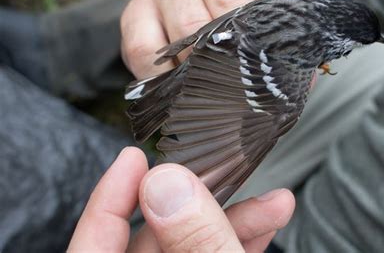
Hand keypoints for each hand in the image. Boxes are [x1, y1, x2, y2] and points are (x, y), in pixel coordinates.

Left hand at [68, 147, 294, 251]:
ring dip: (232, 220)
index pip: (94, 242)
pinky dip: (237, 241)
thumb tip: (166, 182)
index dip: (109, 196)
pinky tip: (266, 223)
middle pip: (153, 236)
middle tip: (221, 172)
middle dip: (198, 201)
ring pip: (189, 245)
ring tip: (272, 201)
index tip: (133, 157)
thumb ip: (196, 241)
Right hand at [121, 0, 300, 78]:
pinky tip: (178, 88)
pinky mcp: (135, 9)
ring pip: (189, 28)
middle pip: (229, 7)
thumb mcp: (258, 24)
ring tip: (212, 89)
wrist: (173, 18)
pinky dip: (165, 77)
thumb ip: (280, 43)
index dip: (279, 33)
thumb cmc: (227, 26)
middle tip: (246, 87)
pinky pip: (148, 50)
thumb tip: (307, 79)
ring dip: (202, 67)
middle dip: (239, 54)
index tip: (281, 67)